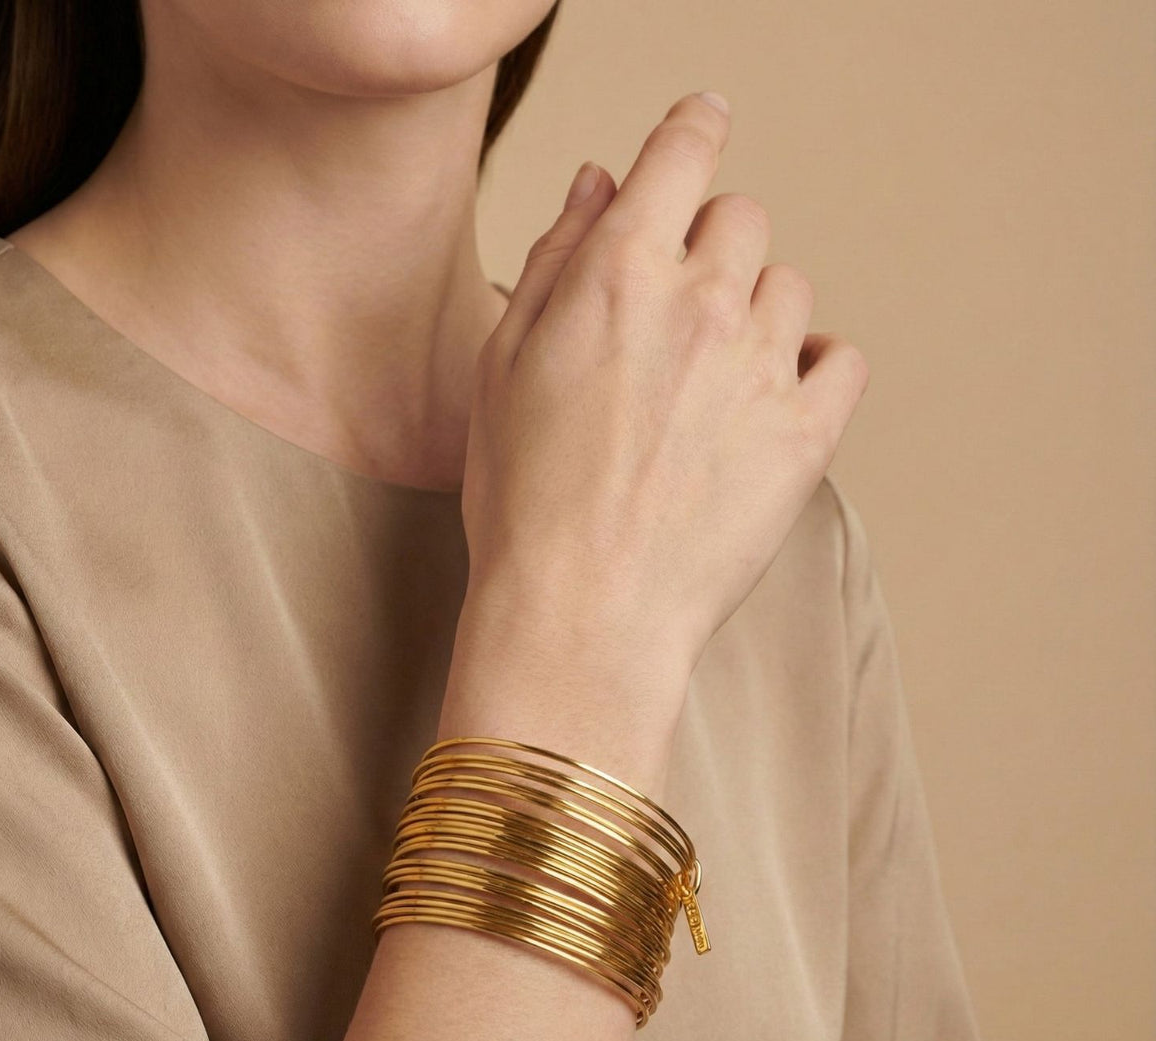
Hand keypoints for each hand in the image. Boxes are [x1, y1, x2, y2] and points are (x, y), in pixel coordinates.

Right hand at [461, 90, 869, 672]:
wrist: (582, 612)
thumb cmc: (525, 500)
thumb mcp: (503, 365)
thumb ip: (557, 259)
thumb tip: (599, 183)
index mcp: (620, 275)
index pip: (683, 152)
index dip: (693, 129)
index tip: (702, 125)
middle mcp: (701, 303)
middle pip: (742, 219)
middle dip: (709, 249)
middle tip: (674, 317)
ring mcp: (761, 368)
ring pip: (788, 288)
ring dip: (754, 313)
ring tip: (707, 383)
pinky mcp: (806, 434)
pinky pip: (840, 359)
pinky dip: (811, 367)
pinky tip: (766, 402)